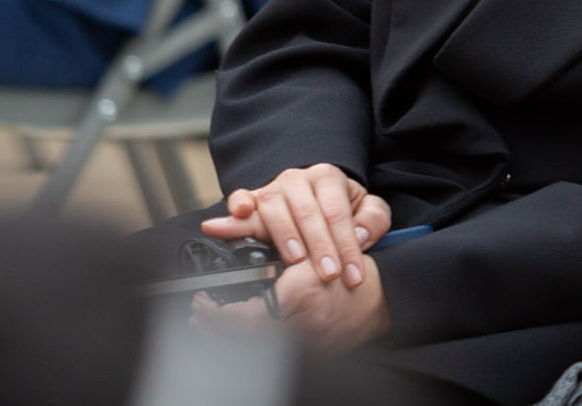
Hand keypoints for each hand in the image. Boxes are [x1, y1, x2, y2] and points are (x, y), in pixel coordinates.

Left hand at [190, 256, 390, 348]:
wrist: (382, 296)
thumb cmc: (348, 265)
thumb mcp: (307, 245)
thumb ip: (268, 237)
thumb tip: (224, 227)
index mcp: (300, 296)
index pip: (244, 318)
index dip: (215, 314)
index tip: (201, 304)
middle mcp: (304, 326)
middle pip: (244, 339)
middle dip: (216, 329)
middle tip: (199, 317)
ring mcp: (309, 345)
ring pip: (255, 349)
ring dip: (230, 338)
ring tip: (210, 326)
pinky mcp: (313, 355)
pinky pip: (273, 353)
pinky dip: (252, 344)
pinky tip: (240, 335)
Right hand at [201, 166, 390, 288]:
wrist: (315, 202)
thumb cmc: (341, 210)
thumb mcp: (367, 211)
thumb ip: (373, 219)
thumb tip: (360, 235)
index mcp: (328, 178)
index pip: (338, 213)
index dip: (347, 245)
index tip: (353, 274)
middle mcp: (298, 179)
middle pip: (307, 211)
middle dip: (320, 246)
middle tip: (329, 275)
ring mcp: (273, 188)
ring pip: (275, 206)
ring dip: (285, 234)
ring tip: (296, 259)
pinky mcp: (252, 199)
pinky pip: (241, 196)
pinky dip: (239, 204)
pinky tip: (239, 215)